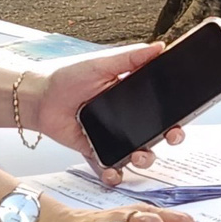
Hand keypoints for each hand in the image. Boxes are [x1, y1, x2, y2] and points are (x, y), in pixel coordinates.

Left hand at [30, 45, 186, 182]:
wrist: (39, 98)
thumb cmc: (67, 78)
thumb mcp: (101, 64)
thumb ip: (131, 58)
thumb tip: (160, 47)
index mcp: (133, 97)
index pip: (162, 109)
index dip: (175, 117)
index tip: (181, 120)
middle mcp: (127, 120)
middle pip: (157, 134)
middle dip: (168, 139)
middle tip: (169, 137)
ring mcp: (113, 138)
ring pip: (138, 155)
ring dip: (144, 159)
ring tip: (137, 155)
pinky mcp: (96, 152)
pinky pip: (109, 167)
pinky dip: (112, 174)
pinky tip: (112, 172)